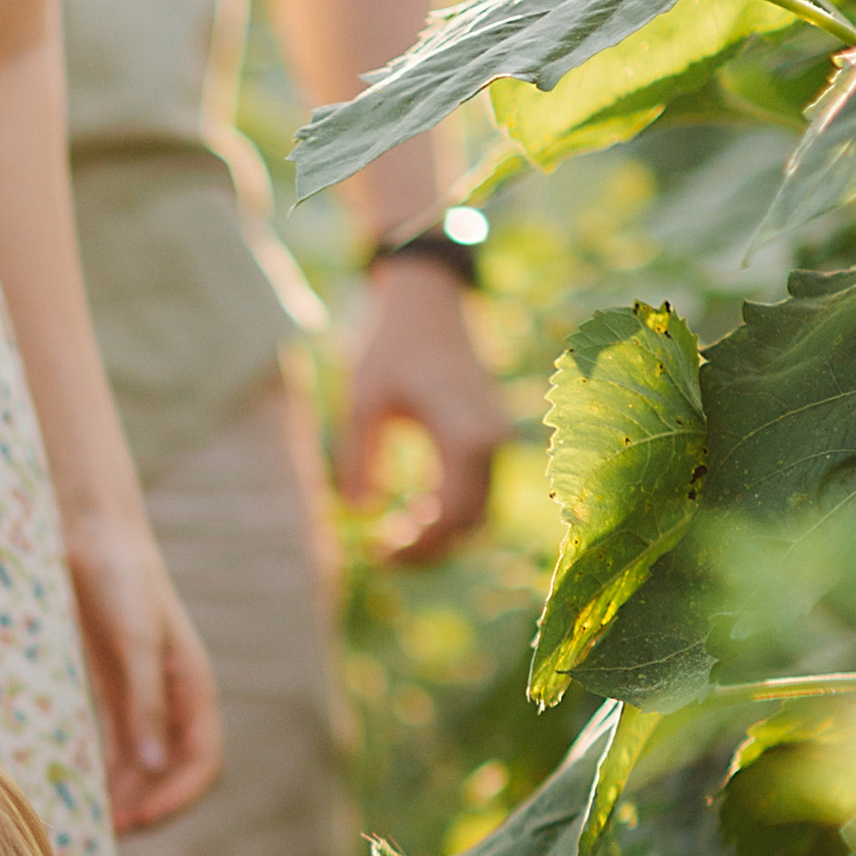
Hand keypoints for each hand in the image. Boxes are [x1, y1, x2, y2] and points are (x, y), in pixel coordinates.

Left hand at [62, 514, 221, 833]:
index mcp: (194, 689)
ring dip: (126, 794)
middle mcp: (175, 700)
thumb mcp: (134, 643)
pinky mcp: (117, 691)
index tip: (138, 822)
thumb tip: (157, 767)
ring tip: (91, 819)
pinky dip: (107, 771)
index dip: (177, 798)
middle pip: (174, 772)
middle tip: (105, 832)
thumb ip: (145, 704)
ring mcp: (146, 697)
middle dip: (147, 805)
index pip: (202, 762)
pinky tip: (84, 788)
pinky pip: (120, 745)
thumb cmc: (121, 581)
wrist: (93, 537)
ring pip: (145, 764)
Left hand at [334, 262, 511, 563]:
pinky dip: (451, 513)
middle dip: (430, 549)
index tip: (379, 554)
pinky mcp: (492, 437)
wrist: (429, 302)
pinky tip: (413, 511)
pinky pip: (481, 492)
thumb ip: (358, 458)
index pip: (453, 515)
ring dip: (442, 534)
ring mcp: (497, 438)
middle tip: (381, 554)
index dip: (420, 548)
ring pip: (481, 512)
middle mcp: (492, 440)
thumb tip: (358, 513)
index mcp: (464, 434)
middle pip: (472, 523)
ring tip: (393, 535)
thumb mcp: (363, 400)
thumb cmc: (392, 345)